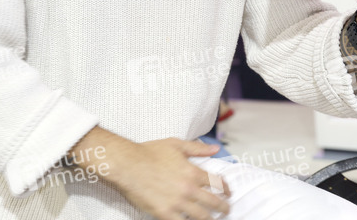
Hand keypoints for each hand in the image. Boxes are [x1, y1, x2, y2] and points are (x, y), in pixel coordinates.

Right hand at [106, 138, 230, 219]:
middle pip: (214, 203)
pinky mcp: (164, 213)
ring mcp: (177, 203)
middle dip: (224, 208)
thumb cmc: (149, 152)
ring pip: (202, 217)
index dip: (227, 189)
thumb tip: (215, 149)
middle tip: (226, 211)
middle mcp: (188, 188)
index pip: (218, 183)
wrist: (128, 164)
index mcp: (193, 172)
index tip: (229, 193)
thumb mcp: (176, 145)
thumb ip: (197, 148)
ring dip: (211, 219)